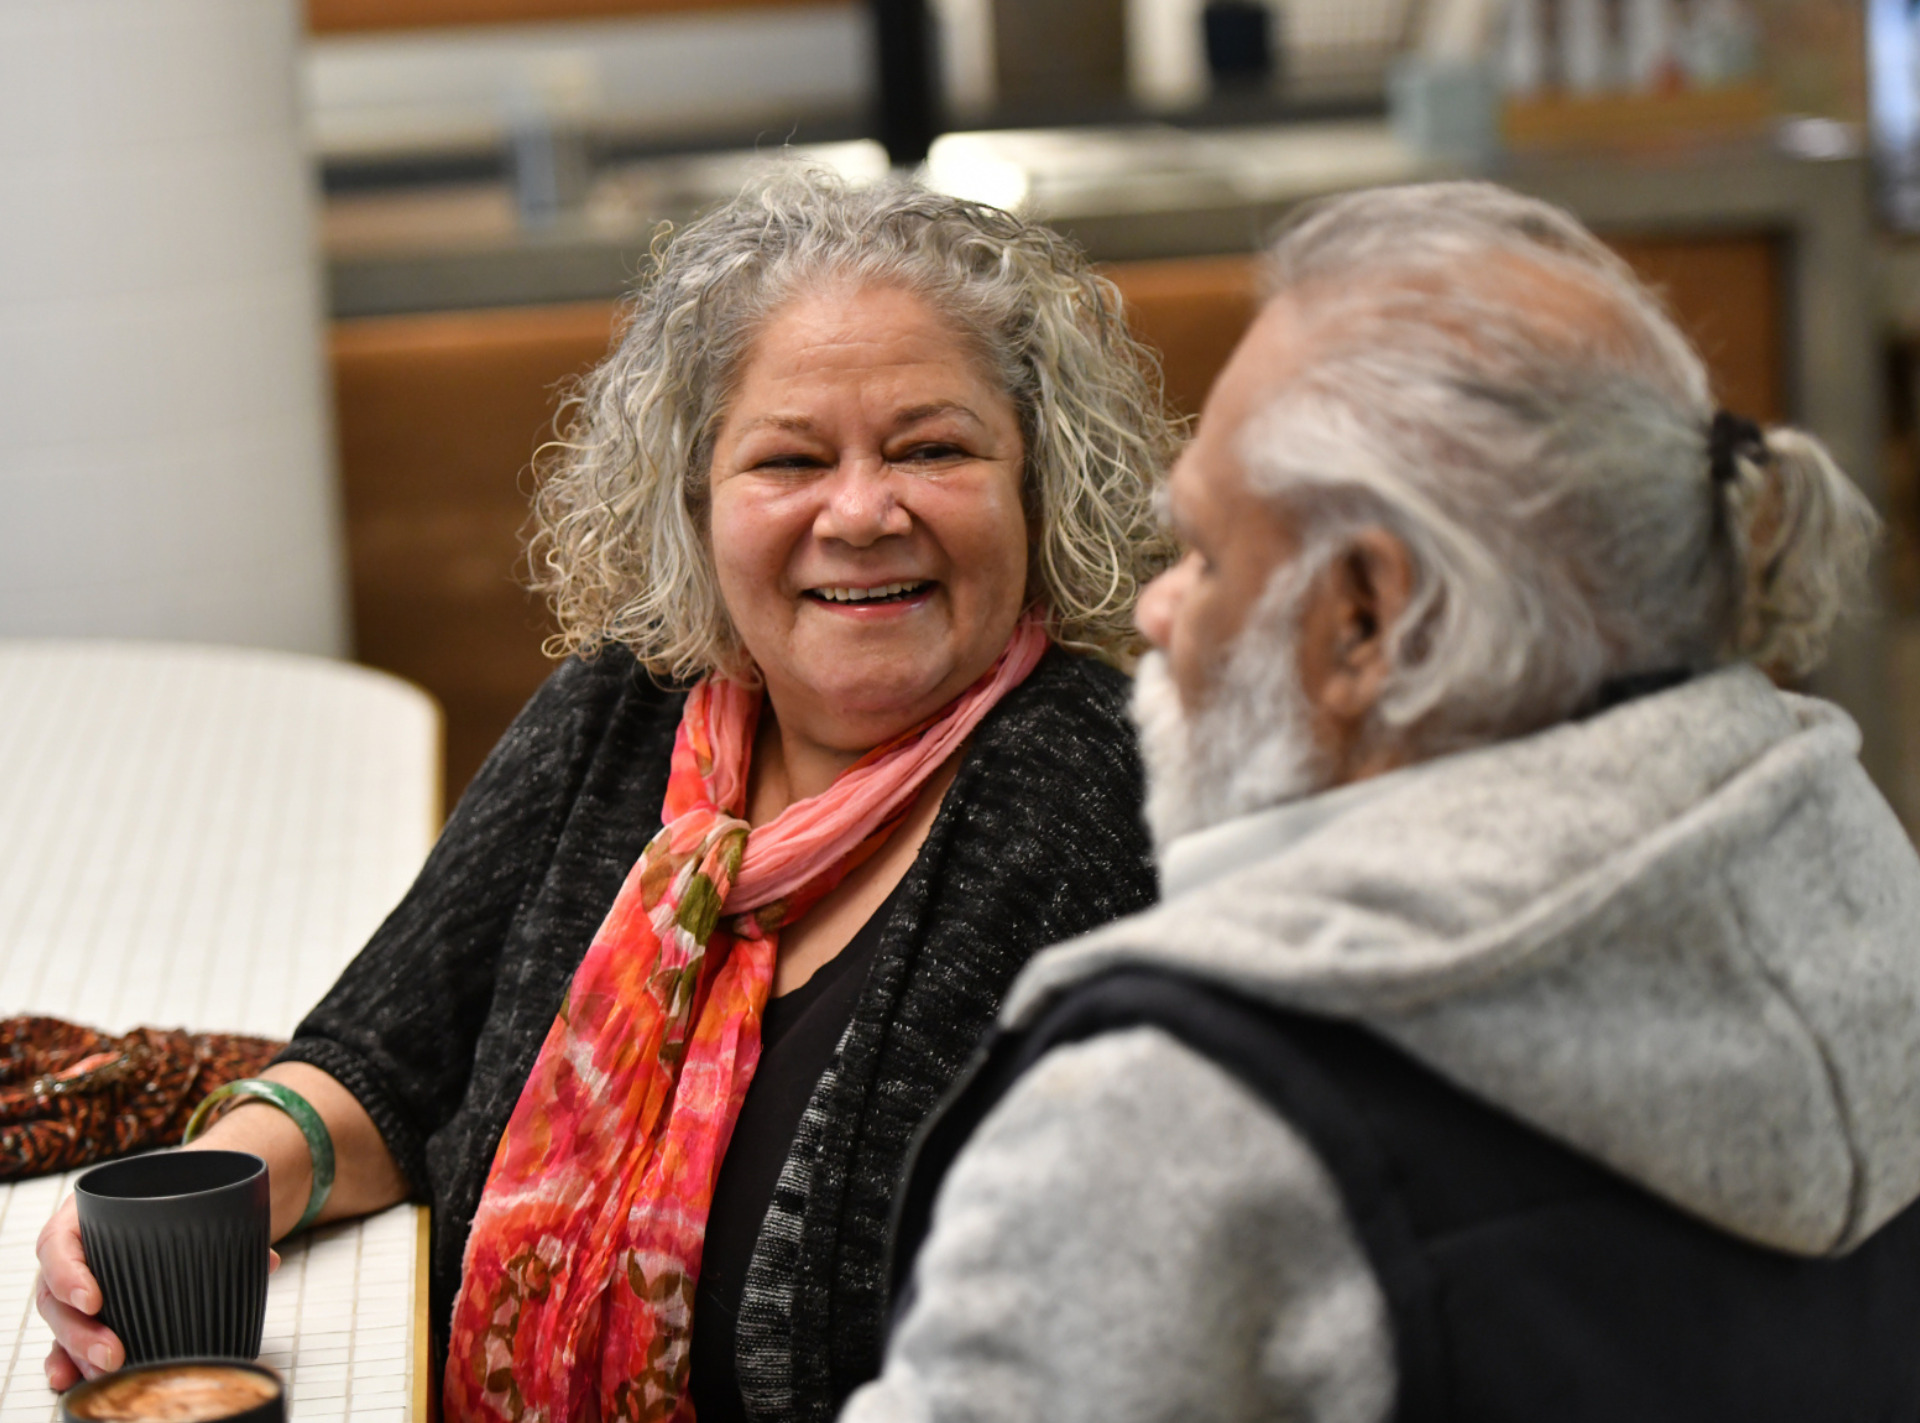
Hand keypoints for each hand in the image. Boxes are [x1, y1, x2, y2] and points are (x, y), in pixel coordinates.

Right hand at [35, 1188, 281, 1391]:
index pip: (58, 1242)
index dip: (68, 1272)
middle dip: (79, 1331)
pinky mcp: (86, 1310)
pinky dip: (68, 1362)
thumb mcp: (193, 1198)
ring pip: (60, 1322)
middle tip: (113, 1354)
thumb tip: (268, 1261)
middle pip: (55, 1294)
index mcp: (88, 1214)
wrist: (182, 1191)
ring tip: (105, 1372)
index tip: (94, 1299)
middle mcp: (74, 1251)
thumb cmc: (179, 1195)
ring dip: (76, 1352)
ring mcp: (75, 1283)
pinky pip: (66, 1339)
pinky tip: (70, 1381)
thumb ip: (228, 1225)